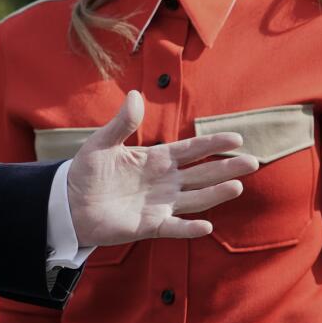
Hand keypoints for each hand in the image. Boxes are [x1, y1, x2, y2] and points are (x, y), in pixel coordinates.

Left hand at [67, 90, 258, 246]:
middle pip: (202, 173)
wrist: (69, 203)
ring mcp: (159, 204)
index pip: (191, 150)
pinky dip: (189, 228)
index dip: (213, 144)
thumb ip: (122, 123)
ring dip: (216, 193)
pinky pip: (174, 227)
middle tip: (252, 161)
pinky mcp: (149, 226)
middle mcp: (164, 182)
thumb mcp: (102, 143)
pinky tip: (206, 226)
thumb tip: (136, 94)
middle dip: (226, 167)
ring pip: (195, 199)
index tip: (236, 138)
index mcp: (155, 159)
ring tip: (238, 186)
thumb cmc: (87, 172)